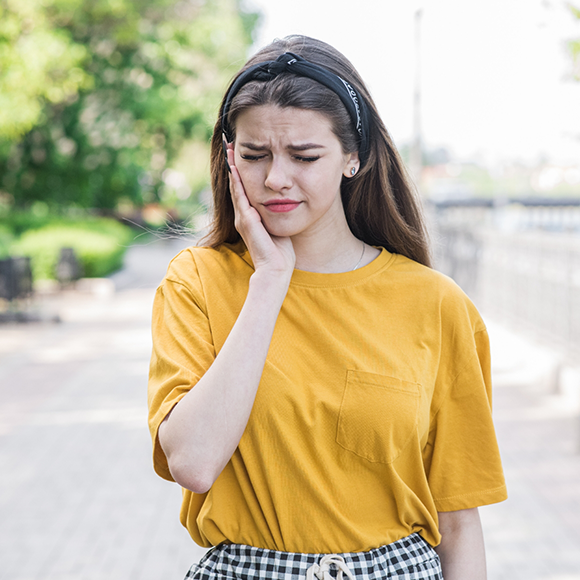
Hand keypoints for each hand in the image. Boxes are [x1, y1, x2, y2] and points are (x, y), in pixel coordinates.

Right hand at [226, 143, 295, 277]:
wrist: (276, 270)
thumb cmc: (281, 253)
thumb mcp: (279, 226)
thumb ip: (278, 213)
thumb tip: (287, 200)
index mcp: (250, 217)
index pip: (244, 188)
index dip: (241, 170)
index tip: (240, 152)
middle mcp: (243, 216)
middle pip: (236, 184)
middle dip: (233, 163)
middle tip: (229, 142)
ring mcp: (243, 218)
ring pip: (236, 187)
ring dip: (233, 167)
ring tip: (230, 149)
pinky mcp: (247, 221)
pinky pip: (241, 196)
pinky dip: (238, 181)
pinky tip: (236, 168)